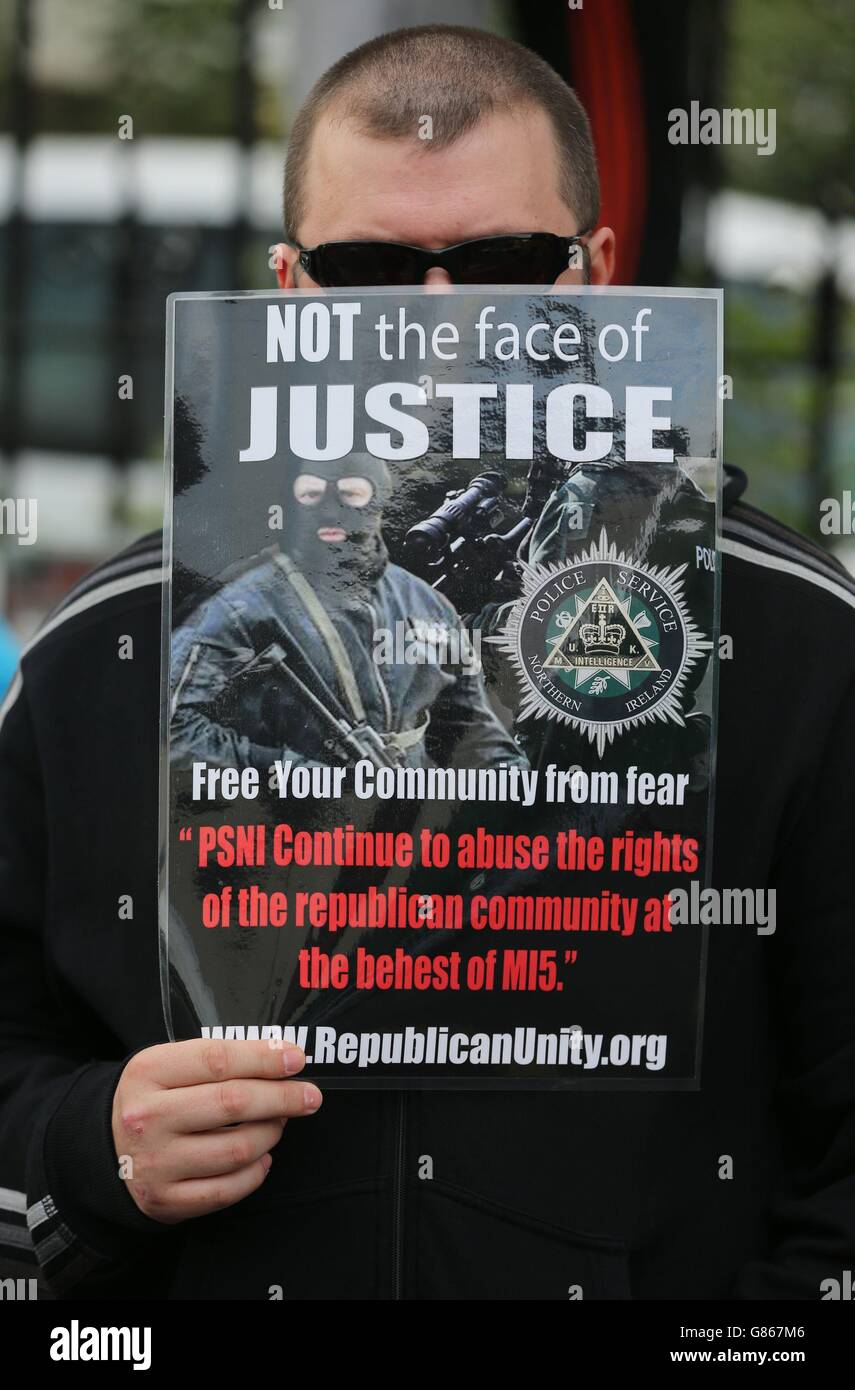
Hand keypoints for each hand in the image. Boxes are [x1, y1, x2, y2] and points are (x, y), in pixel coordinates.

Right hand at [111, 1038, 321, 1223]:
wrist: (103, 1149)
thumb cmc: (151, 1100)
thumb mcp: (168, 1066)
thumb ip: (217, 1060)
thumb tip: (281, 1060)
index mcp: (148, 1072)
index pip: (218, 1059)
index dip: (264, 1058)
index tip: (296, 1058)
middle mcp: (148, 1117)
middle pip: (233, 1103)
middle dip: (283, 1097)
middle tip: (308, 1096)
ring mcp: (156, 1163)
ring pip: (237, 1149)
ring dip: (271, 1134)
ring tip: (277, 1123)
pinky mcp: (165, 1200)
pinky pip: (228, 1189)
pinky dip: (256, 1172)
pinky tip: (261, 1157)